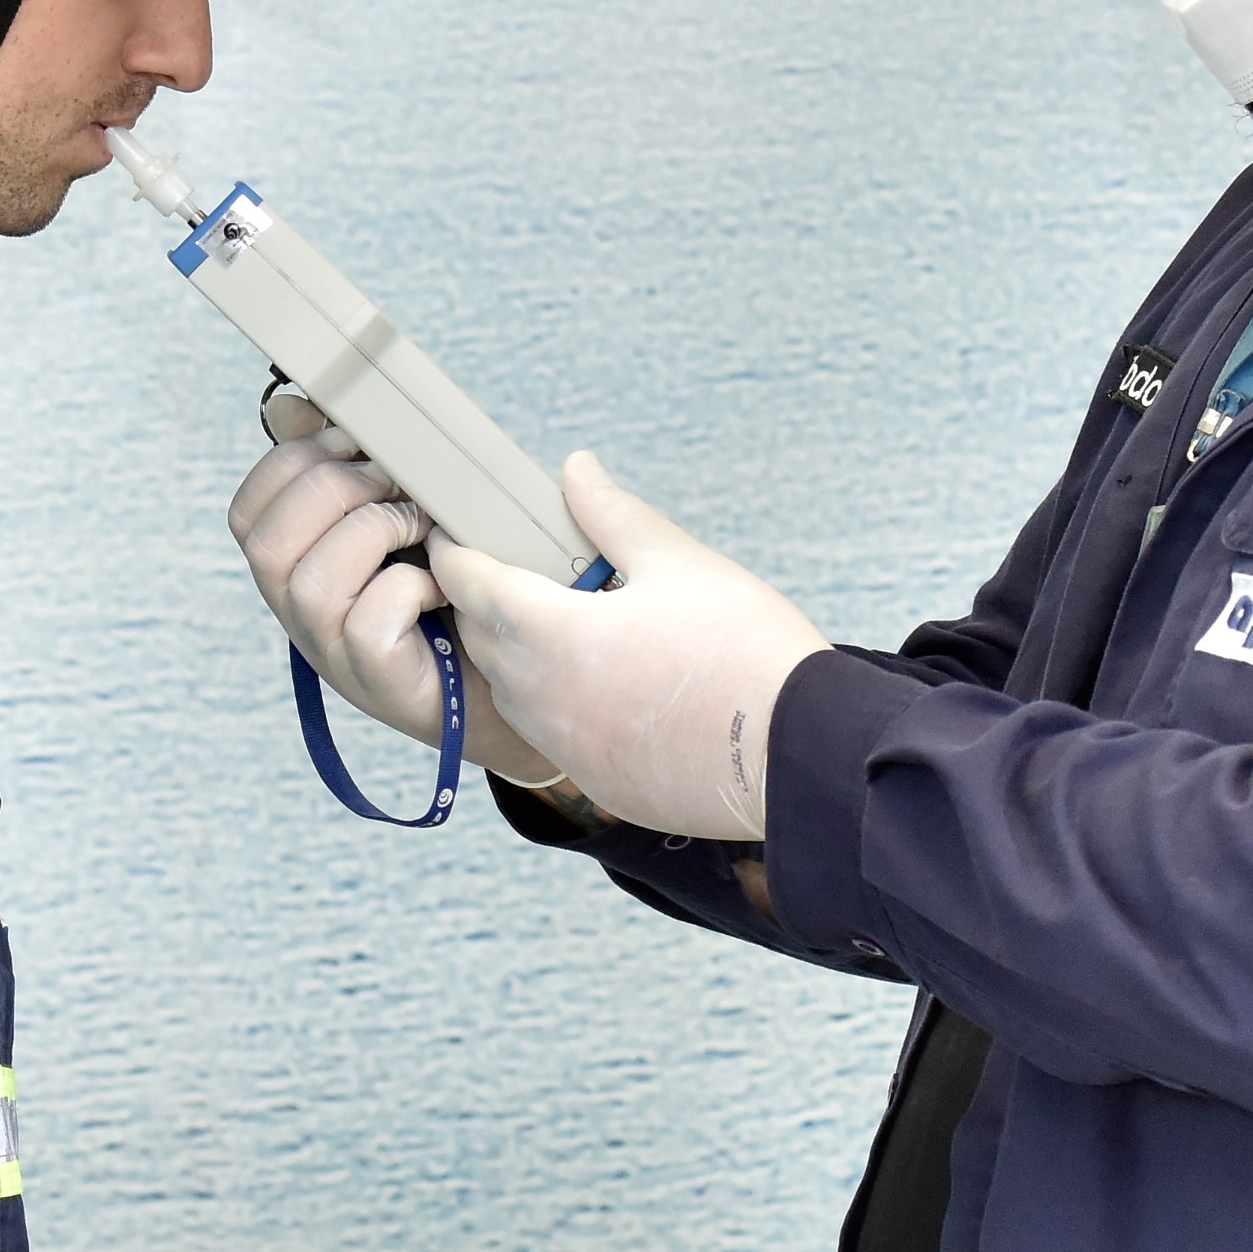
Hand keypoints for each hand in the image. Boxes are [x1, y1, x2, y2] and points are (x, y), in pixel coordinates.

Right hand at [226, 399, 563, 787]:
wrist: (513, 680)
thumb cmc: (456, 589)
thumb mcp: (400, 520)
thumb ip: (353, 469)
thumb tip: (299, 406)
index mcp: (295, 569)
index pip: (246, 513)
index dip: (291, 462)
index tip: (353, 444)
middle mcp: (300, 614)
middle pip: (266, 542)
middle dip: (336, 489)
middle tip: (398, 486)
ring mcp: (333, 652)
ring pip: (310, 581)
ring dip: (374, 531)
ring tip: (422, 530)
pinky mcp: (377, 679)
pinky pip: (367, 621)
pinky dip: (411, 588)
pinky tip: (443, 586)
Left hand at [429, 453, 825, 840]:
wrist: (800, 753)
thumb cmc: (745, 649)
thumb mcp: (680, 563)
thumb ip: (613, 516)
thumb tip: (575, 469)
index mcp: (555, 635)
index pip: (472, 587)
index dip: (455, 557)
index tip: (452, 536)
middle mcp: (546, 700)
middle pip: (482, 642)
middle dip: (481, 605)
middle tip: (504, 573)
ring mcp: (570, 749)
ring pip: (513, 695)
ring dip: (516, 659)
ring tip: (552, 627)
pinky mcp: (601, 782)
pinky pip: (553, 737)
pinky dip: (556, 706)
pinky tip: (596, 688)